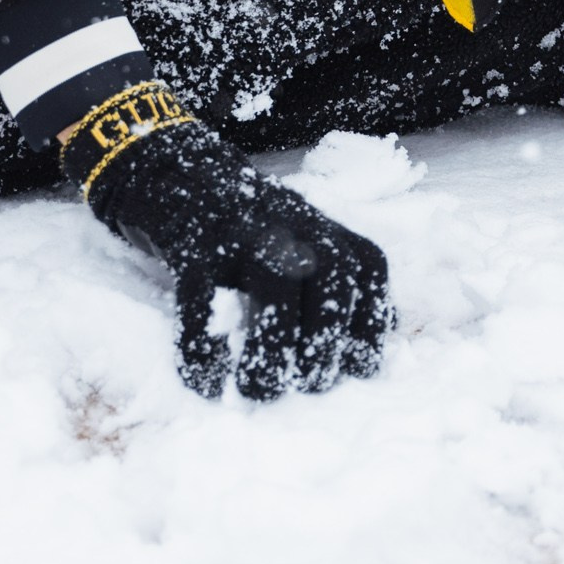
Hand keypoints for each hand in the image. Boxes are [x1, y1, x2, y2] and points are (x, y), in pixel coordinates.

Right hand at [85, 121, 391, 400]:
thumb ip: (345, 283)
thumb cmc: (253, 229)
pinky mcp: (192, 242)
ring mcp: (242, 229)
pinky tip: (204, 380)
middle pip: (330, 283)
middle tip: (302, 384)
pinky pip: (201, 299)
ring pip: (274, 285)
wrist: (179, 174)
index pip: (367, 275)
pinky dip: (201, 347)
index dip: (364, 329)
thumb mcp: (309, 240)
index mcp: (326, 229)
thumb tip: (384, 333)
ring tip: (257, 390)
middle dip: (322, 348)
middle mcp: (293, 224)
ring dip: (271, 349)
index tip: (350, 370)